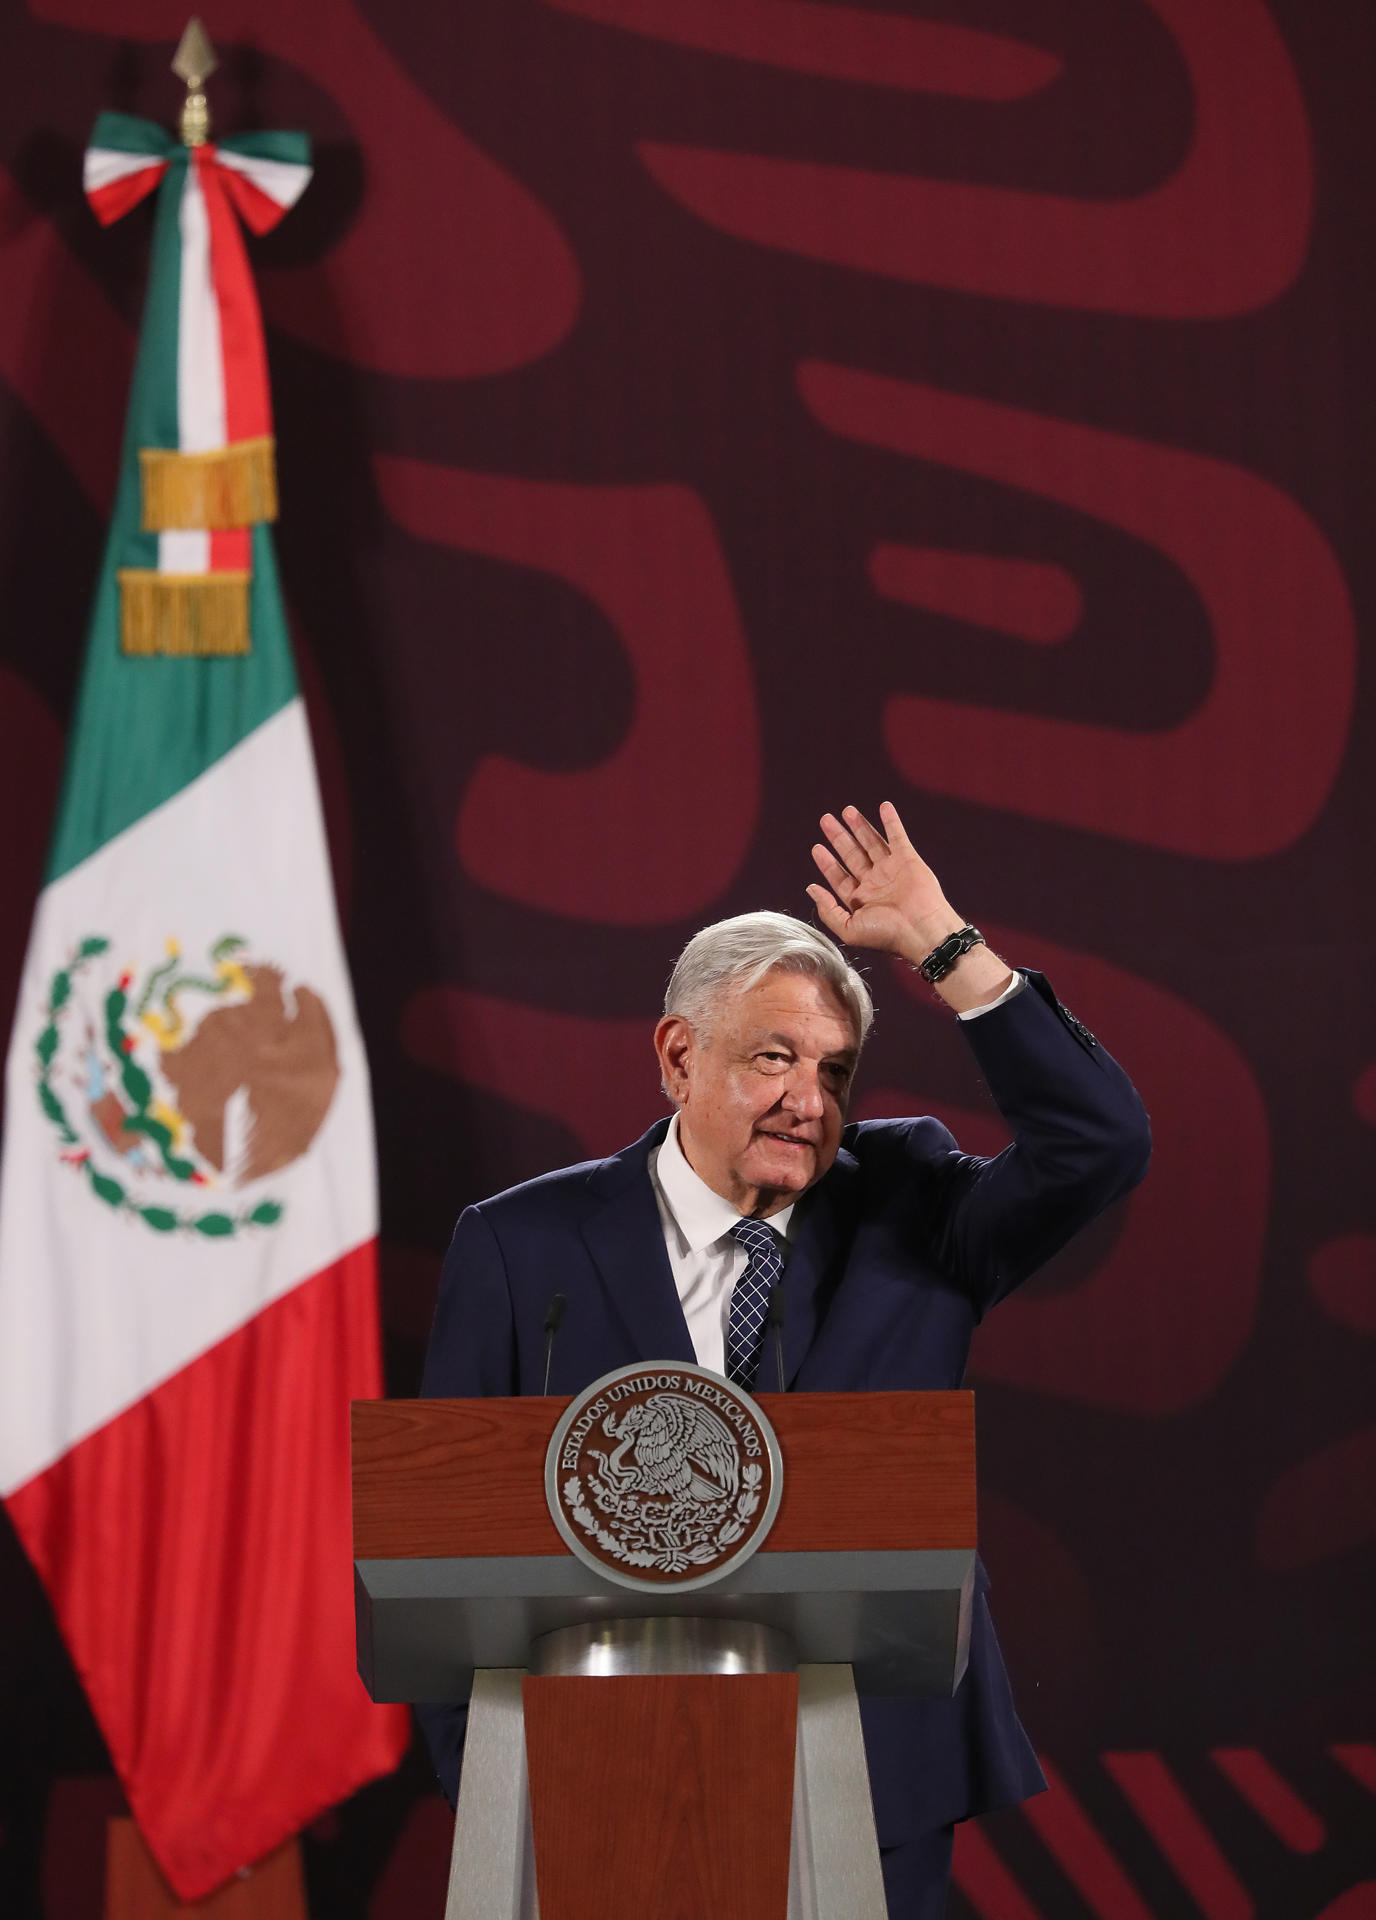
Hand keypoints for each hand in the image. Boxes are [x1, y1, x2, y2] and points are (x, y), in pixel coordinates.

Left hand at [806, 803, 961, 963]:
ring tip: (847, 811)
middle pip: (852, 855)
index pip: (839, 877)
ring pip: (872, 843)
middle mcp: (875, 884)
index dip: (827, 862)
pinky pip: (898, 836)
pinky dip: (892, 821)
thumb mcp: (848, 929)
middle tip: (826, 819)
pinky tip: (884, 807)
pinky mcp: (908, 860)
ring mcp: (892, 870)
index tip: (816, 847)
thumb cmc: (887, 934)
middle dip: (839, 837)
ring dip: (860, 826)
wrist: (920, 929)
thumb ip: (827, 910)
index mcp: (861, 900)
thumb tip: (810, 888)